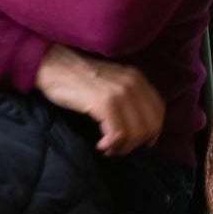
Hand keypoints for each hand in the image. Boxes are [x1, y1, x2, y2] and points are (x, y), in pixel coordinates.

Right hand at [34, 44, 164, 155]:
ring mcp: (119, 92)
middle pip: (150, 126)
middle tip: (118, 148)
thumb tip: (141, 129)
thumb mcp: (112, 83)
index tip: (137, 142)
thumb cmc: (79, 79)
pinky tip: (100, 144)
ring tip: (108, 147)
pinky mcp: (104, 102)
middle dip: (135, 143)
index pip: (158, 112)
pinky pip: (118, 134)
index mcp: (138, 79)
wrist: (53, 65)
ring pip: (135, 133)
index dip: (151, 132)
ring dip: (122, 147)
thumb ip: (129, 98)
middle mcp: (133, 84)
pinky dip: (111, 144)